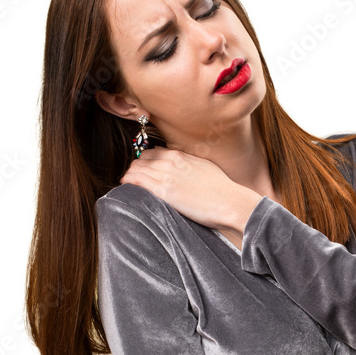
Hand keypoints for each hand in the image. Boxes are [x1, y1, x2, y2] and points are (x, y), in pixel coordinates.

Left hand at [119, 146, 261, 231]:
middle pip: (141, 160)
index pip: (153, 153)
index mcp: (181, 155)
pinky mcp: (164, 190)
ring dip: (130, 177)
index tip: (144, 172)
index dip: (145, 163)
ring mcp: (166, 174)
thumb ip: (188, 165)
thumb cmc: (222, 190)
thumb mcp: (204, 168)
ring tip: (128, 186)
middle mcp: (171, 161)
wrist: (230, 201)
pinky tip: (125, 187)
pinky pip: (136, 180)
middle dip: (135, 169)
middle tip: (133, 181)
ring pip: (135, 169)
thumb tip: (180, 167)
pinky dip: (128, 182)